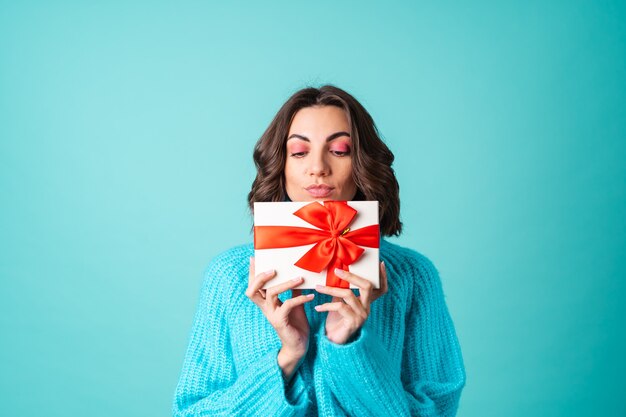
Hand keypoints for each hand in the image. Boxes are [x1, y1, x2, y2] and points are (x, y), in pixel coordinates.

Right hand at [245, 257, 314, 378]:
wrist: (299, 345)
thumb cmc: (295, 323)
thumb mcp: (294, 303)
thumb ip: (292, 290)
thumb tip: (297, 272)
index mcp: (265, 302)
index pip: (253, 285)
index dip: (252, 273)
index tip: (254, 258)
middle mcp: (265, 308)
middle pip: (252, 290)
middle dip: (260, 277)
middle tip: (274, 269)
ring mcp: (271, 315)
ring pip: (272, 294)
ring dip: (286, 283)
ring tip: (300, 278)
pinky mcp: (281, 321)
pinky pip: (288, 305)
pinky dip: (300, 298)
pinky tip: (311, 296)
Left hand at [314, 261, 387, 344]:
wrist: (333, 341)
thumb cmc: (336, 320)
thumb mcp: (340, 302)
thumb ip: (341, 290)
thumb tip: (336, 274)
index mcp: (366, 302)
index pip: (381, 288)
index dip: (383, 277)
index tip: (380, 264)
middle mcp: (367, 308)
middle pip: (367, 286)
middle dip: (351, 276)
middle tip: (337, 271)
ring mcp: (361, 315)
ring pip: (348, 294)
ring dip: (330, 289)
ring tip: (318, 288)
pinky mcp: (353, 322)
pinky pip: (340, 307)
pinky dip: (326, 305)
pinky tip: (318, 307)